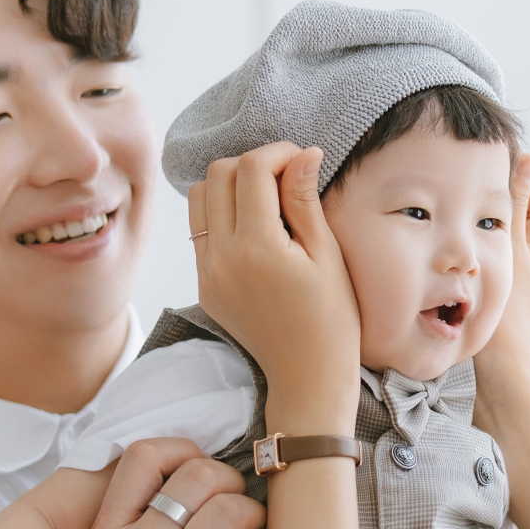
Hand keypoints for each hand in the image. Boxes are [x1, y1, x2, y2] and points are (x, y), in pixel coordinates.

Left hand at [189, 142, 360, 431]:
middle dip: (252, 165)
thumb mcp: (328, 254)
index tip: (302, 161)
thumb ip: (305, 200)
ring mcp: (207, 272)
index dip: (278, 153)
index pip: (250, 169)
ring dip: (230, 186)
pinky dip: (222, 215)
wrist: (308, 375)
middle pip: (216, 175)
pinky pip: (200, 230)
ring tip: (267, 201)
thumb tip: (303, 154)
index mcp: (257, 247)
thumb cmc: (331, 318)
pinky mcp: (203, 285)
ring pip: (198, 198)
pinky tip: (256, 229)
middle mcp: (222, 257)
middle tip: (286, 179)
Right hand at [476, 154, 529, 382]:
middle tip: (469, 189)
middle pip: (516, 193)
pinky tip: (444, 237)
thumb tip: (528, 160)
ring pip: (490, 217)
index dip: (526, 167)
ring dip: (475, 211)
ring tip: (454, 214)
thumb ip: (514, 205)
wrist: (491, 375)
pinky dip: (463, 233)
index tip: (496, 174)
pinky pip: (474, 240)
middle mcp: (528, 248)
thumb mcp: (509, 253)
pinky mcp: (480, 276)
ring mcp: (504, 262)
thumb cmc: (505, 322)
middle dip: (495, 186)